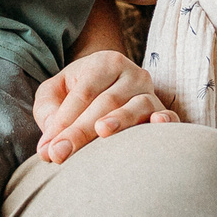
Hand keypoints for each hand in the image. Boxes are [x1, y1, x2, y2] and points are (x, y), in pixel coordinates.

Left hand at [32, 49, 175, 162]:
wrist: (109, 85)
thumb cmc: (77, 92)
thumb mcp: (55, 92)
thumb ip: (48, 111)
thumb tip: (49, 144)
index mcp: (105, 62)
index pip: (83, 92)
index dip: (63, 120)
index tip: (47, 147)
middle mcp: (132, 74)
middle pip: (106, 102)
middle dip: (80, 130)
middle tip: (59, 154)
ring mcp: (150, 93)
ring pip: (137, 107)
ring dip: (120, 120)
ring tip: (101, 132)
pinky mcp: (163, 111)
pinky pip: (169, 115)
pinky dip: (165, 121)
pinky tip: (156, 124)